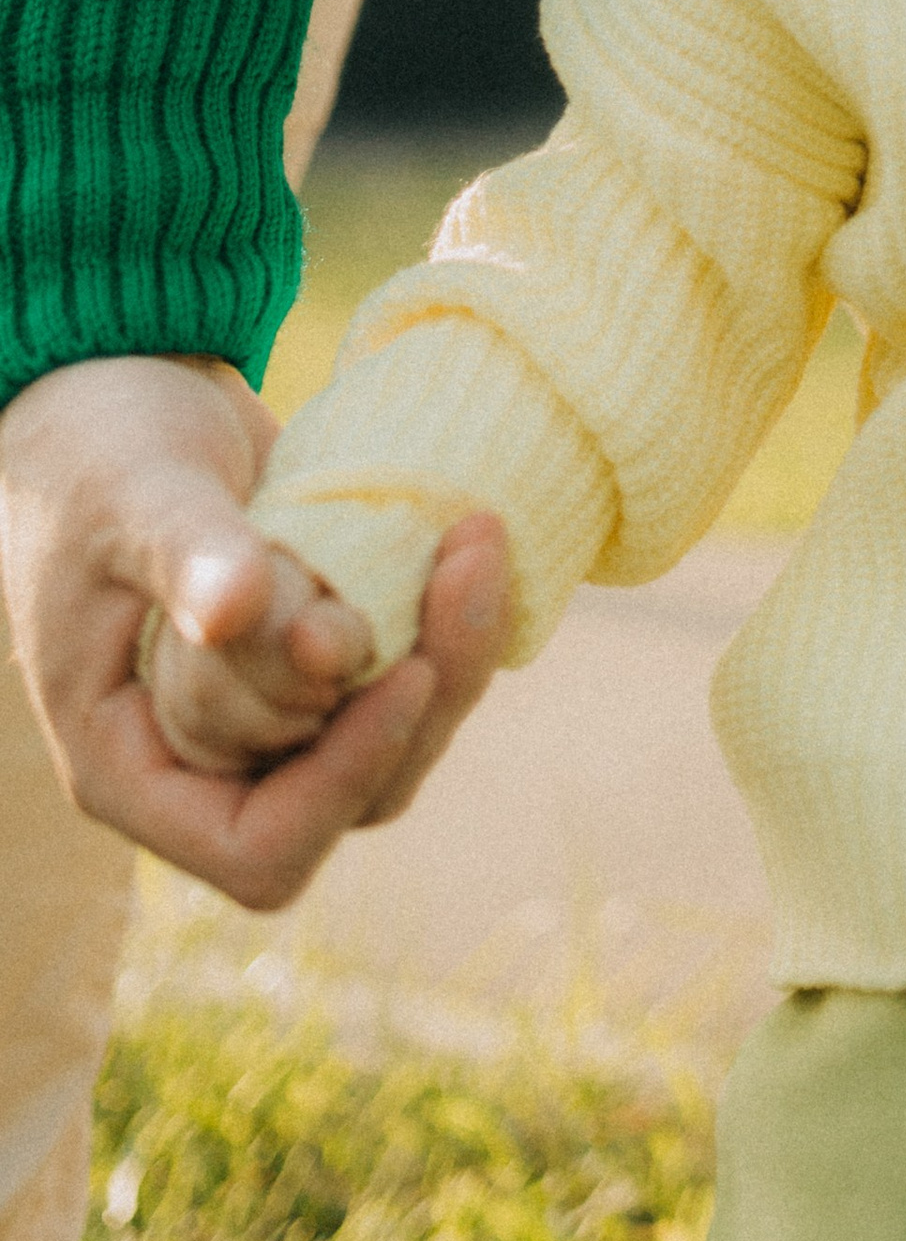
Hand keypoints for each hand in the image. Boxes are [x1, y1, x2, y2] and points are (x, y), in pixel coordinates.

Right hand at [1, 352, 508, 910]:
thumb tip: (240, 613)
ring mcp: (276, 711)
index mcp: (133, 767)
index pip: (259, 847)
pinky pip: (411, 677)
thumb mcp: (128, 496)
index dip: (342, 782)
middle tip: (466, 556)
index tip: (405, 670)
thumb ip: (187, 553)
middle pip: (354, 798)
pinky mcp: (328, 656)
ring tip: (475, 540)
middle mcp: (211, 762)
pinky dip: (448, 622)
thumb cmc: (94, 454)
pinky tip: (472, 539)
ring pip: (398, 742)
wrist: (120, 394)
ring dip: (454, 655)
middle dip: (424, 696)